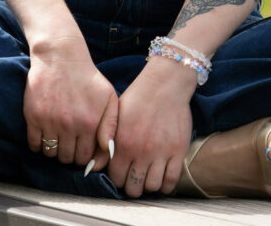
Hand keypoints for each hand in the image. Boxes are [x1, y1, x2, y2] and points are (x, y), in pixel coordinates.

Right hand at [24, 37, 118, 167]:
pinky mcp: (34, 117)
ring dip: (54, 149)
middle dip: (69, 154)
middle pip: (67, 159)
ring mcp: (50, 122)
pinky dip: (38, 144)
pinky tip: (45, 133)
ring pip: (50, 153)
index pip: (85, 158)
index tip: (81, 147)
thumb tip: (108, 152)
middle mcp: (70, 125)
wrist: (61, 57)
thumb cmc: (87, 78)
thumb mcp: (108, 97)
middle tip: (69, 142)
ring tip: (58, 137)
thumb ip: (111, 126)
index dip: (83, 155)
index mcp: (90, 123)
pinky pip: (34, 145)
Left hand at [106, 60, 195, 196]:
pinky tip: (163, 177)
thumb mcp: (116, 117)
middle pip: (134, 188)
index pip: (117, 179)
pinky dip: (167, 185)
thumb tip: (92, 167)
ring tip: (149, 175)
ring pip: (152, 186)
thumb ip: (105, 142)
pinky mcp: (178, 150)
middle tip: (136, 177)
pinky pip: (171, 180)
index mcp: (123, 144)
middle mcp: (141, 152)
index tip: (124, 173)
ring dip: (149, 184)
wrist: (165, 83)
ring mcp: (161, 152)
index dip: (119, 178)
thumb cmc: (139, 98)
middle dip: (133, 185)